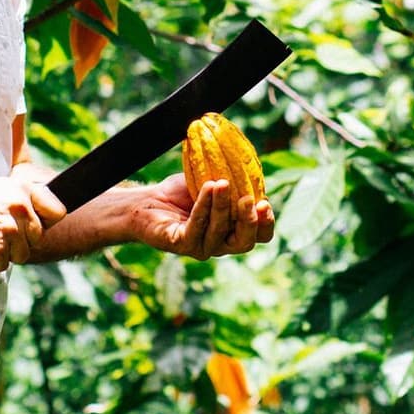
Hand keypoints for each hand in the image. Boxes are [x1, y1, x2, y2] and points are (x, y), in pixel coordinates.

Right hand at [0, 178, 66, 269]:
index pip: (57, 211)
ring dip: (5, 252)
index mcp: (22, 191)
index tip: (35, 224)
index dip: (47, 221)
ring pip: (22, 254)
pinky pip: (3, 265)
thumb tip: (52, 213)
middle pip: (37, 238)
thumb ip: (26, 199)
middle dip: (21, 240)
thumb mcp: (1, 190)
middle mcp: (19, 209)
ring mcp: (8, 231)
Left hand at [133, 174, 274, 260]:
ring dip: (222, 206)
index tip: (264, 203)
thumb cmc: (181, 193)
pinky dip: (204, 206)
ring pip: (219, 232)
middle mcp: (220, 244)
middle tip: (249, 199)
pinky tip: (207, 187)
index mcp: (233, 231)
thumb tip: (252, 165)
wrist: (147, 200)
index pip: (260, 236)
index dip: (266, 223)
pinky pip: (196, 227)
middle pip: (245, 242)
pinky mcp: (180, 244)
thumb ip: (234, 182)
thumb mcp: (213, 183)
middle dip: (249, 222)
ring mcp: (201, 247)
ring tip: (222, 183)